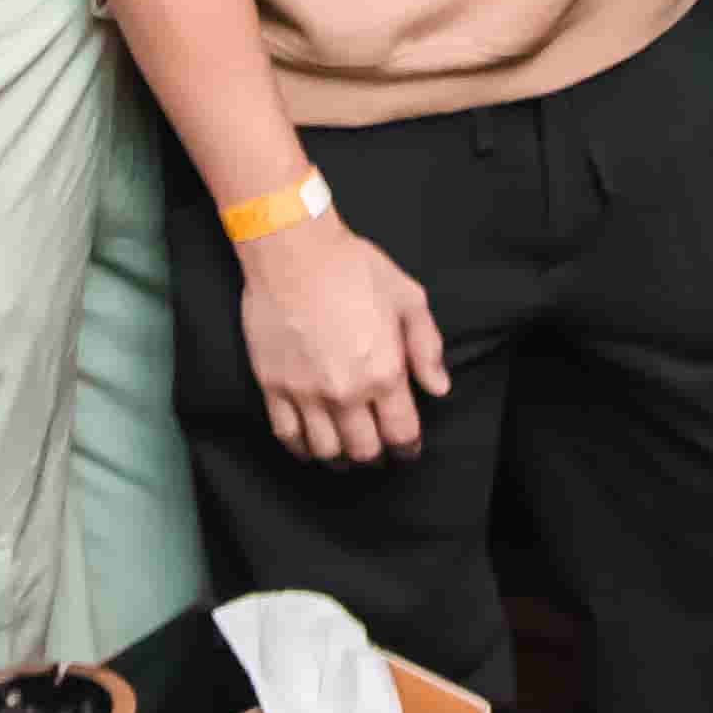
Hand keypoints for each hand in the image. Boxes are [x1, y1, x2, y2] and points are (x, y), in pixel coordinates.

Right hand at [243, 213, 453, 464]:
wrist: (293, 253)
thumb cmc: (355, 269)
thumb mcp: (409, 299)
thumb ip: (427, 348)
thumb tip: (439, 388)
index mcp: (384, 372)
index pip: (401, 432)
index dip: (408, 448)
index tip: (409, 450)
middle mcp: (345, 391)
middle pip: (364, 450)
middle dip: (377, 457)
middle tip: (379, 452)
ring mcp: (305, 393)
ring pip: (325, 450)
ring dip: (340, 459)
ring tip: (347, 454)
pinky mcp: (273, 387)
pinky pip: (286, 435)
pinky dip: (302, 449)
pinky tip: (311, 447)